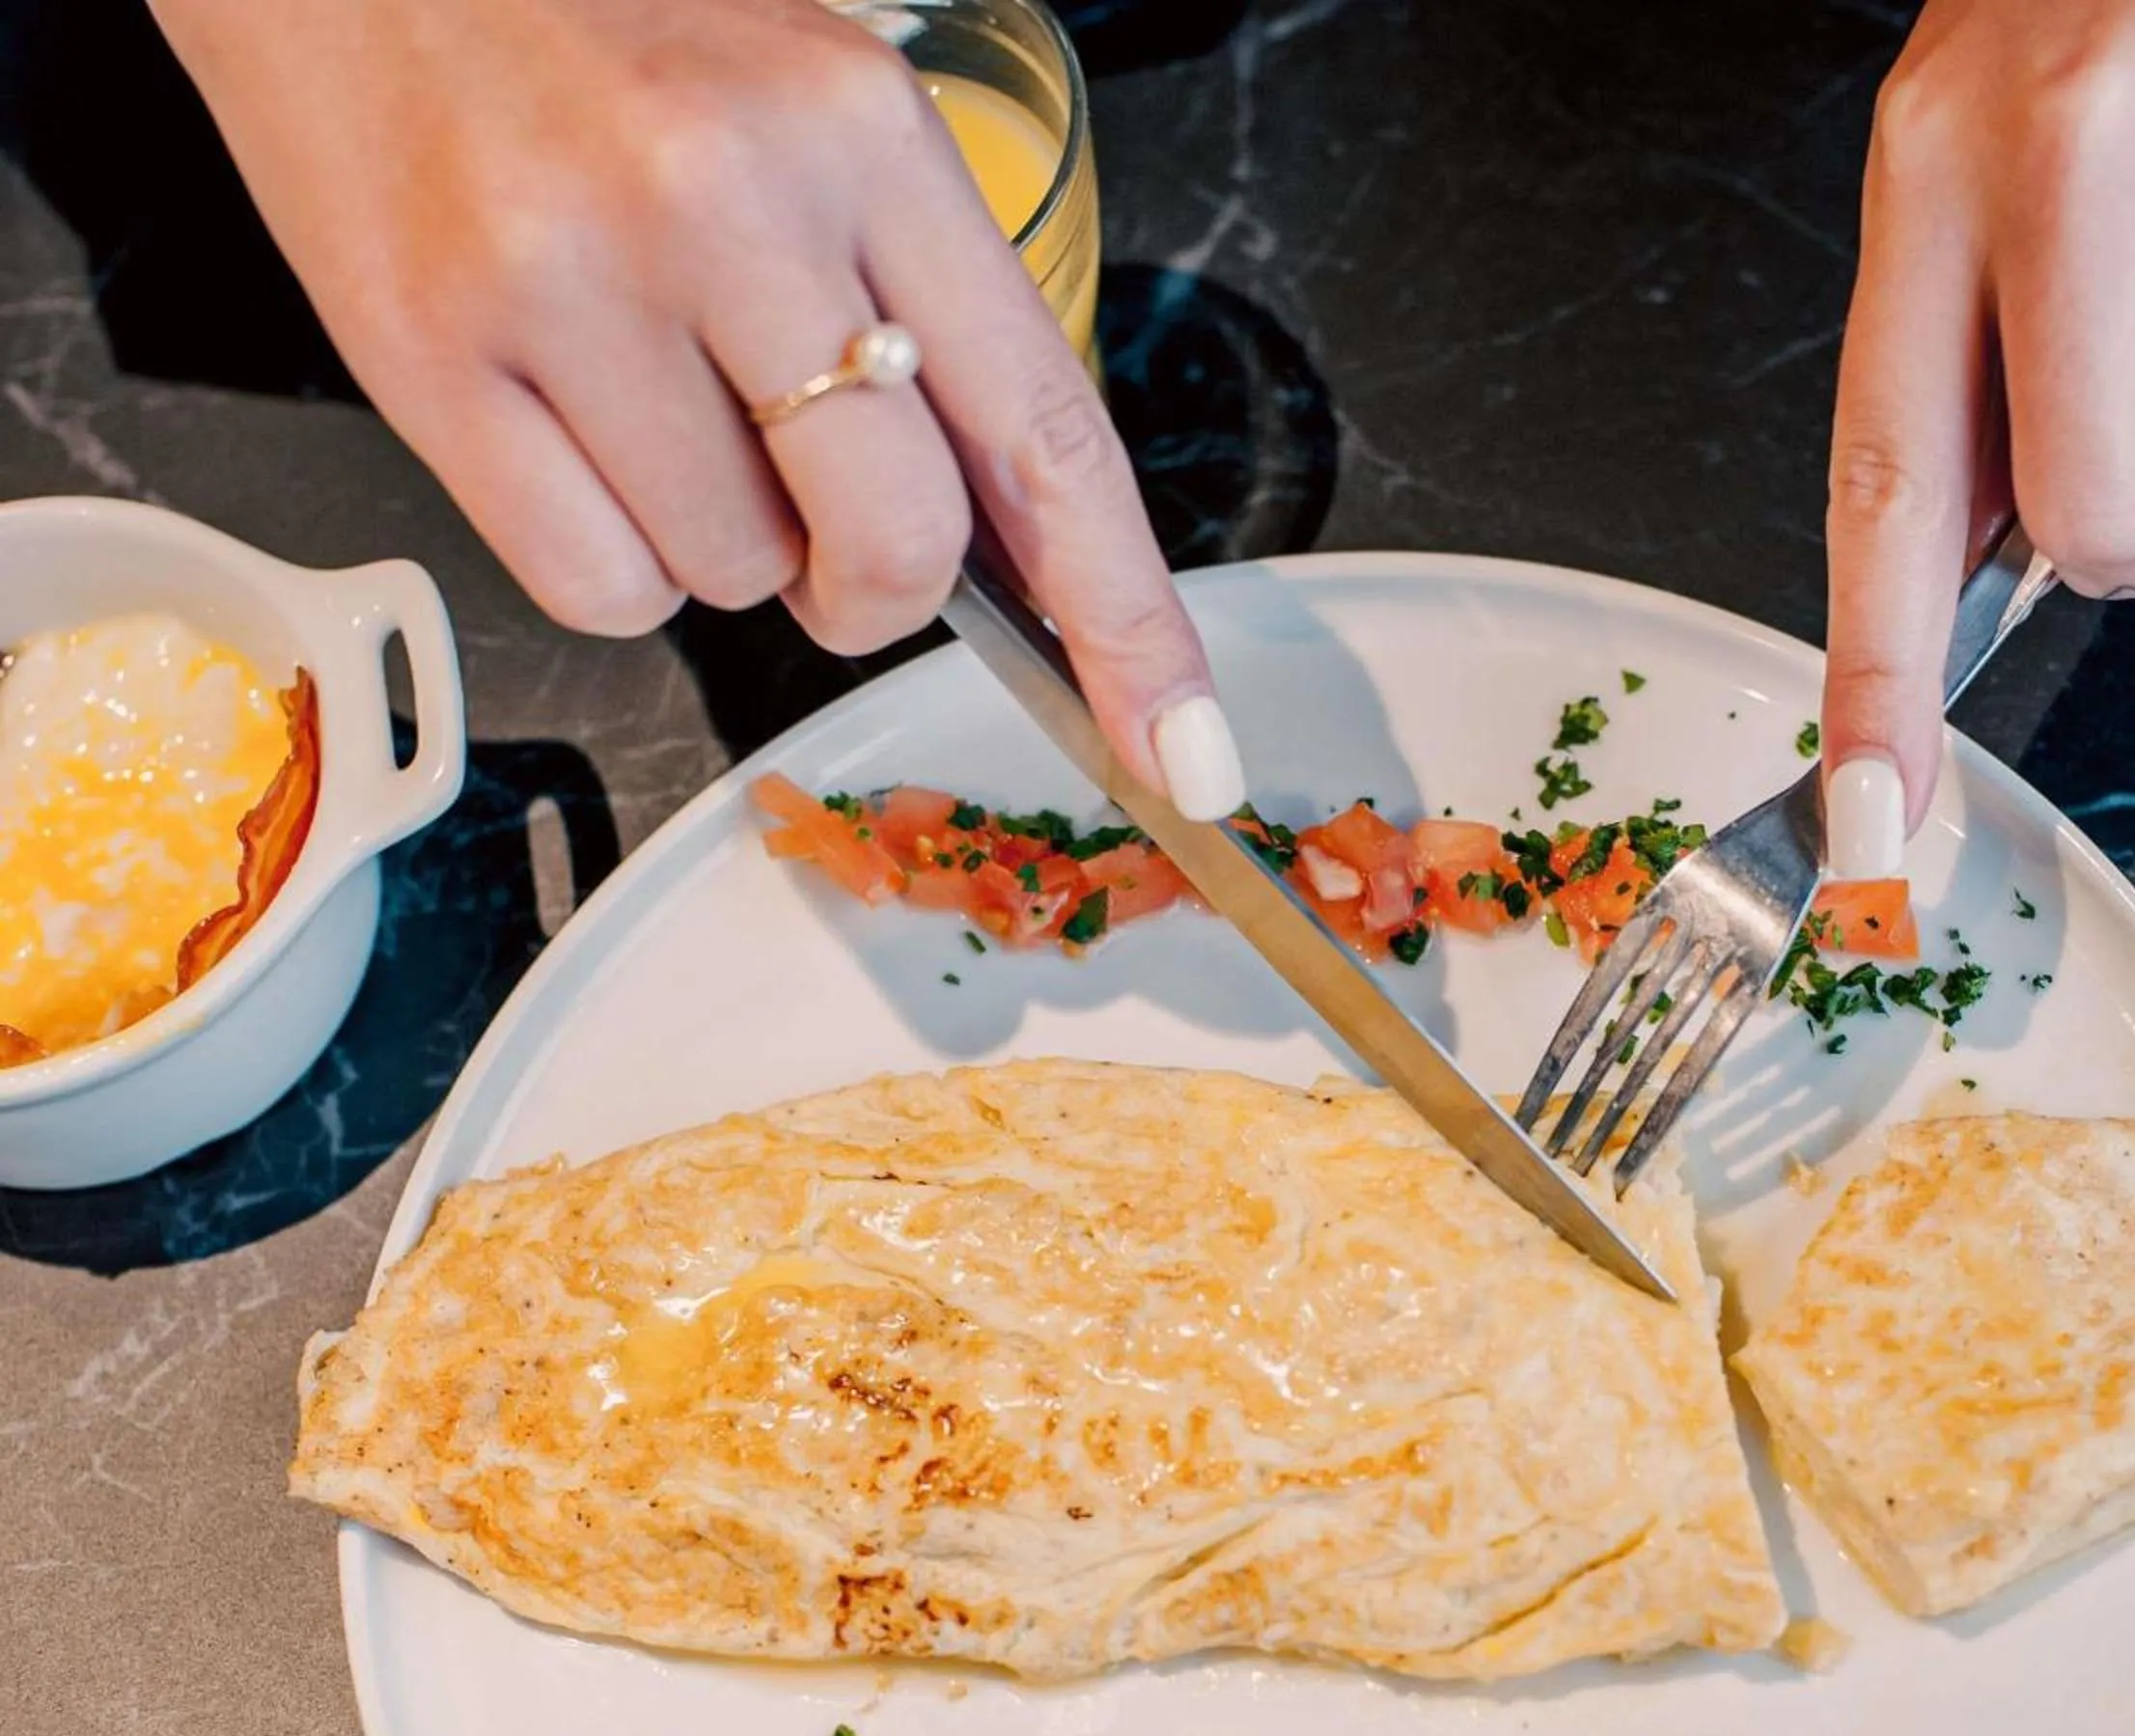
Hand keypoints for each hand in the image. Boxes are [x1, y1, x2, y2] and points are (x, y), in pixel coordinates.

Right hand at [148, 0, 1243, 815]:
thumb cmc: (601, 25)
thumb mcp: (812, 105)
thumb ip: (922, 298)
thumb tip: (1004, 542)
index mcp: (864, 131)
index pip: (1046, 432)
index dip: (1129, 617)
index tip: (1184, 749)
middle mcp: (731, 203)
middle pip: (899, 546)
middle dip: (880, 591)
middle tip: (829, 535)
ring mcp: (573, 283)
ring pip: (737, 579)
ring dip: (720, 541)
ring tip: (644, 387)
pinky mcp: (433, 358)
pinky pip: (602, 588)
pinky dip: (609, 556)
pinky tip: (567, 425)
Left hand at [1816, 0, 2134, 874]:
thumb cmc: (2087, 14)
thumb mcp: (1967, 156)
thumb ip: (1968, 362)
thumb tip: (1986, 574)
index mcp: (1930, 177)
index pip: (1888, 481)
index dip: (1877, 676)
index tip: (1872, 822)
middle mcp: (2072, 155)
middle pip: (2099, 525)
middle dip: (2131, 536)